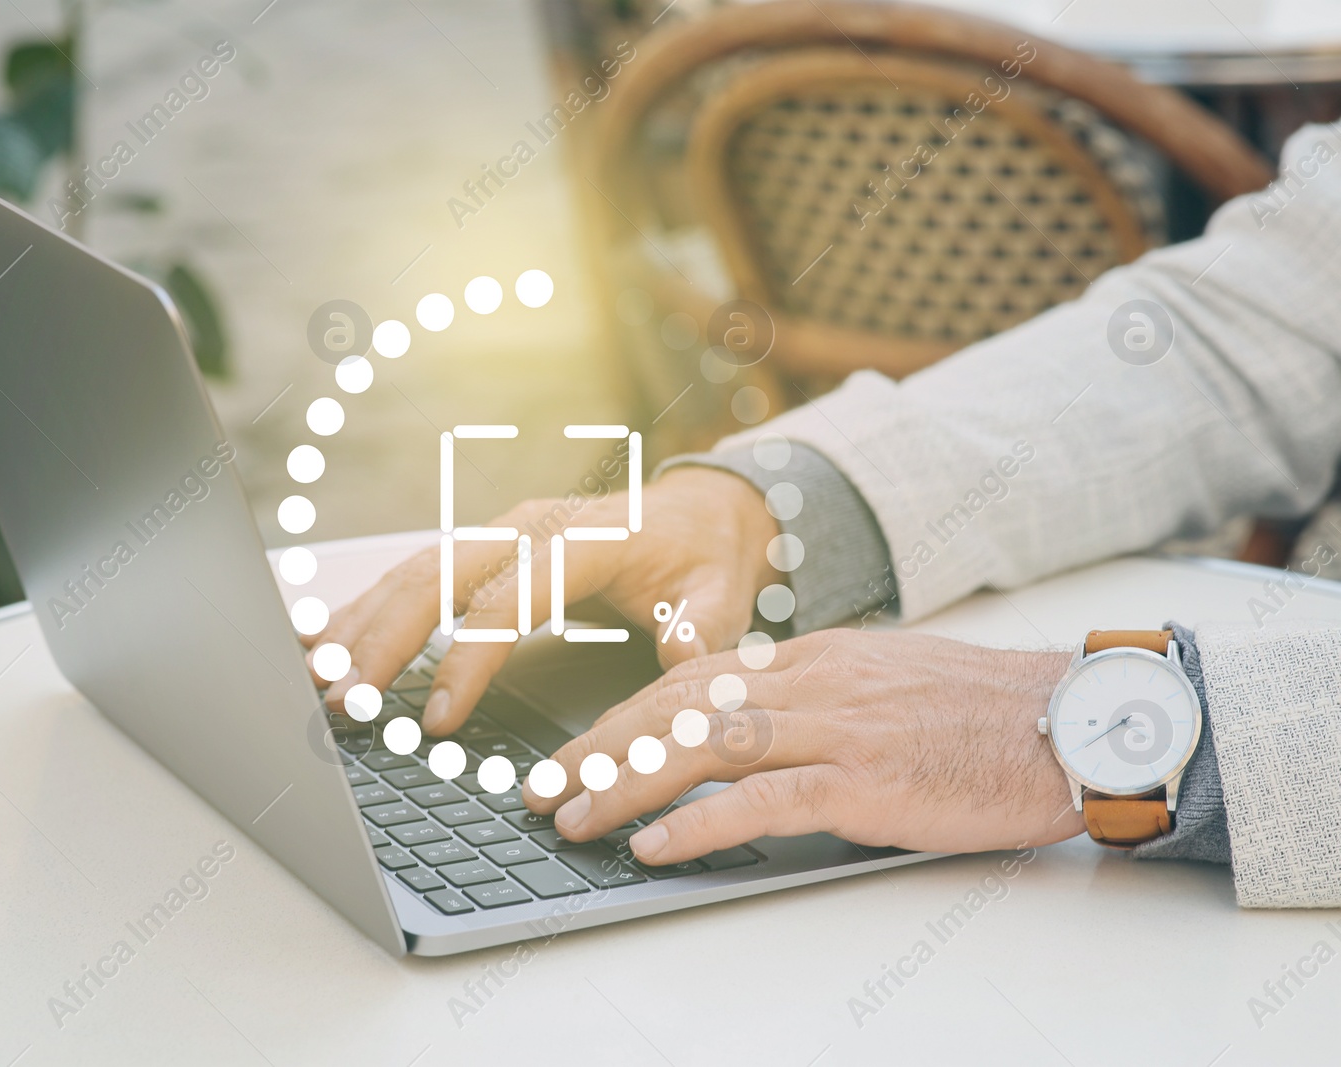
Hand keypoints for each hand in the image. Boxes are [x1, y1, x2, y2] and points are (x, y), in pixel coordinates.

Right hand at [306, 467, 778, 733]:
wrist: (705, 508)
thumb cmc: (705, 557)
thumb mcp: (720, 597)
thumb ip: (698, 637)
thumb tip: (681, 687)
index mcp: (585, 539)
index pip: (511, 597)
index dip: (470, 657)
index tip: (439, 717)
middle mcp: (531, 526)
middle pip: (440, 577)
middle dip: (385, 640)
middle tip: (344, 702)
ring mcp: (502, 532)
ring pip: (414, 573)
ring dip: (361, 625)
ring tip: (313, 677)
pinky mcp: (485, 548)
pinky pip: (416, 574)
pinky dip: (367, 607)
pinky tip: (324, 637)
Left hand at [521, 629, 1084, 864]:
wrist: (1069, 722)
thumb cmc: (981, 713)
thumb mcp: (883, 685)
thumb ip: (816, 698)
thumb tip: (755, 727)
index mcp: (812, 659)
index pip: (692, 678)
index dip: (625, 714)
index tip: (581, 746)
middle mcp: (810, 682)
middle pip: (677, 705)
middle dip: (600, 745)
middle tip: (543, 785)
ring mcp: (835, 727)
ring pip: (703, 745)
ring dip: (627, 784)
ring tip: (575, 818)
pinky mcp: (864, 779)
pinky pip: (762, 800)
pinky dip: (699, 822)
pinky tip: (654, 845)